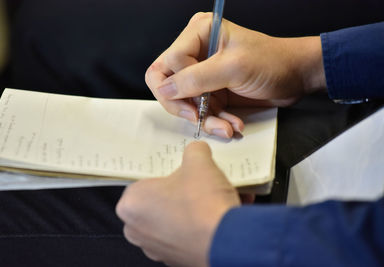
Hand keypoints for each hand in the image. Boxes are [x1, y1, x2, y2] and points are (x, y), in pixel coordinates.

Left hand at [116, 141, 240, 266]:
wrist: (226, 241)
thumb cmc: (202, 202)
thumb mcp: (198, 162)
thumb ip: (194, 151)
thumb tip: (198, 150)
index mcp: (131, 204)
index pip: (146, 181)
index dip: (167, 173)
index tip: (183, 170)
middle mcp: (137, 230)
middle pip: (162, 200)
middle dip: (183, 191)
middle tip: (201, 181)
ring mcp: (157, 248)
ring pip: (177, 218)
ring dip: (197, 207)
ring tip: (220, 194)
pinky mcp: (177, 260)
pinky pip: (189, 235)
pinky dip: (204, 224)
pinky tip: (225, 211)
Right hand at [145, 12, 325, 137]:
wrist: (295, 77)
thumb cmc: (272, 62)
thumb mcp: (233, 68)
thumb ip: (196, 78)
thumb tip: (165, 90)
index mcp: (197, 34)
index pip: (167, 64)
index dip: (177, 87)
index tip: (195, 104)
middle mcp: (195, 51)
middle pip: (168, 84)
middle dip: (185, 106)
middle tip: (201, 118)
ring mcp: (203, 72)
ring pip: (184, 102)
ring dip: (205, 118)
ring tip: (227, 126)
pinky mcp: (211, 89)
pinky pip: (200, 110)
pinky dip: (215, 121)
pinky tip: (232, 124)